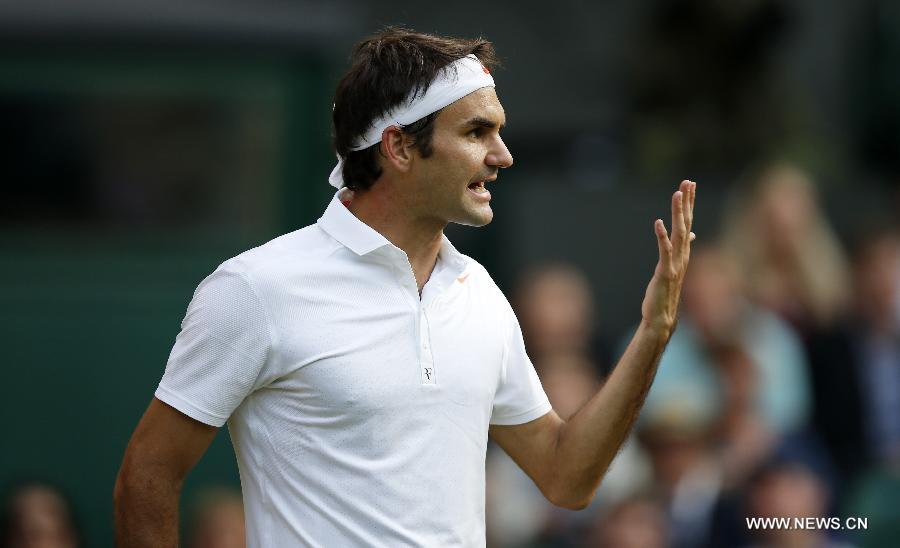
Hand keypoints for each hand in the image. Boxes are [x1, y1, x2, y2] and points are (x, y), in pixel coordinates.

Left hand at [640, 180, 695, 339]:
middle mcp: (682, 256)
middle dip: (687, 202)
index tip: (690, 184)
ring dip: (678, 213)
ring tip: (677, 194)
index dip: (689, 203)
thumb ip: (681, 250)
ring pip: (679, 233)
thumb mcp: (674, 268)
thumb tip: (690, 235)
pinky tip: (658, 223)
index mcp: (683, 253)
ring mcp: (675, 264)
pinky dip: (661, 236)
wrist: (662, 318)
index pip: (689, 223)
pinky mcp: (665, 273)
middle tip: (688, 181)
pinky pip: (664, 251)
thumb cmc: (666, 293)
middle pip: (686, 223)